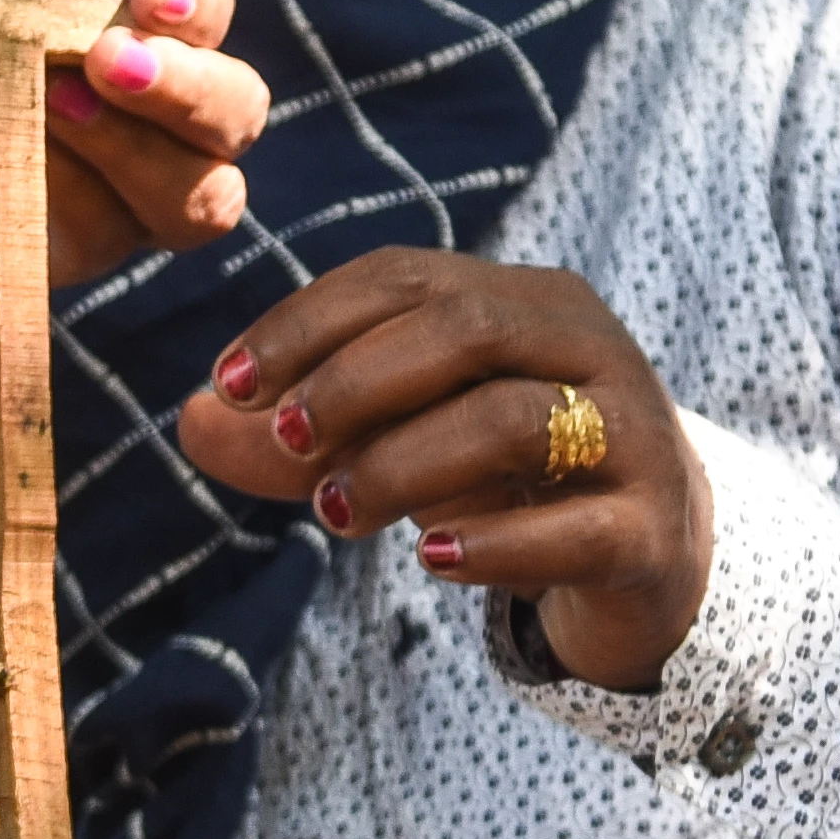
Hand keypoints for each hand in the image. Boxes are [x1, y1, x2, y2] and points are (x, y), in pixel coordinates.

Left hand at [0, 0, 269, 291]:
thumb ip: (31, 5)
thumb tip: (94, 18)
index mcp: (141, 30)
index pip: (208, 5)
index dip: (194, 0)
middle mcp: (163, 119)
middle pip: (238, 110)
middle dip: (186, 88)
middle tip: (108, 62)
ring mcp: (133, 200)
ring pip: (201, 197)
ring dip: (135, 153)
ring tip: (52, 111)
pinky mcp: (80, 259)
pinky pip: (113, 246)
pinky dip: (73, 209)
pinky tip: (17, 179)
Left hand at [170, 247, 712, 689]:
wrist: (653, 556)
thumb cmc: (509, 479)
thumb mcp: (401, 442)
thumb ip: (298, 433)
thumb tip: (187, 419)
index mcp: (525, 300)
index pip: (405, 277)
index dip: (308, 323)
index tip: (228, 384)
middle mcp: (589, 347)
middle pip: (466, 330)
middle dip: (355, 381)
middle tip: (284, 444)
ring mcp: (633, 437)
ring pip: (516, 420)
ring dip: (405, 462)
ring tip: (335, 512)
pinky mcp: (651, 530)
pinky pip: (577, 527)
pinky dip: (494, 543)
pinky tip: (430, 561)